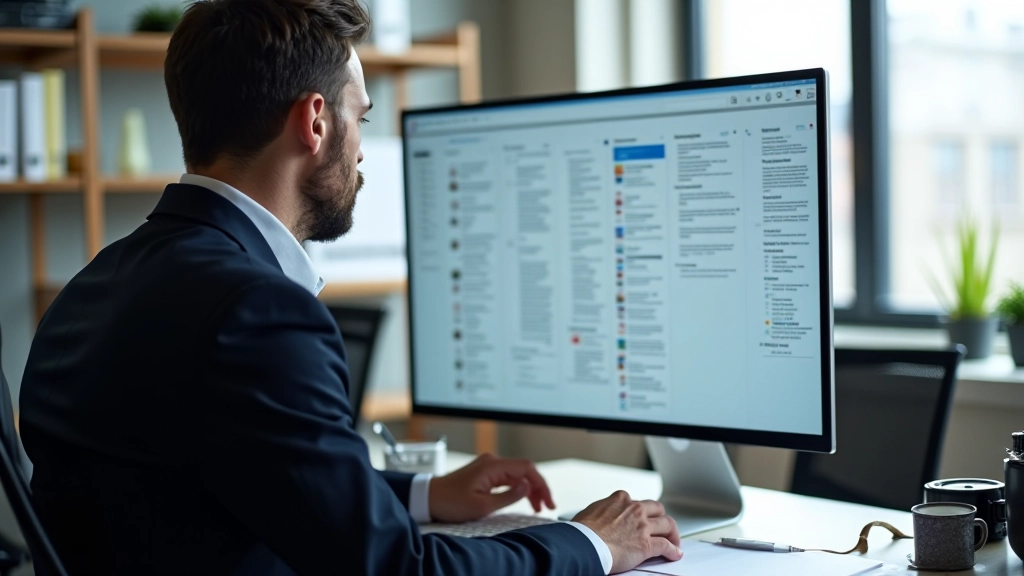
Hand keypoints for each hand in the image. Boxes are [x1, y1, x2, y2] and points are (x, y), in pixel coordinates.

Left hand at [428, 453, 555, 523]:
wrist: (428, 497)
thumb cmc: (451, 502)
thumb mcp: (482, 506)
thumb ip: (508, 497)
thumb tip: (528, 488)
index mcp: (492, 466)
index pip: (527, 468)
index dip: (541, 484)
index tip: (548, 501)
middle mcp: (492, 461)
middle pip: (524, 470)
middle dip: (538, 488)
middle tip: (546, 507)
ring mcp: (488, 466)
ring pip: (517, 475)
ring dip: (529, 489)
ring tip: (538, 507)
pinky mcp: (485, 473)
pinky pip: (508, 478)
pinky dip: (518, 488)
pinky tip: (523, 500)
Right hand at [573, 491, 681, 573]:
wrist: (584, 544)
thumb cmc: (582, 531)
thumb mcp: (592, 511)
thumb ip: (604, 510)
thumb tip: (602, 516)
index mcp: (621, 499)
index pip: (637, 502)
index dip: (641, 511)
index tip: (641, 517)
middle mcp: (634, 509)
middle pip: (657, 509)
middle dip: (661, 518)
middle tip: (662, 526)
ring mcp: (642, 526)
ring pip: (667, 524)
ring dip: (672, 533)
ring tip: (674, 540)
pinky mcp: (647, 544)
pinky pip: (666, 546)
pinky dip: (673, 550)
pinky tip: (675, 554)